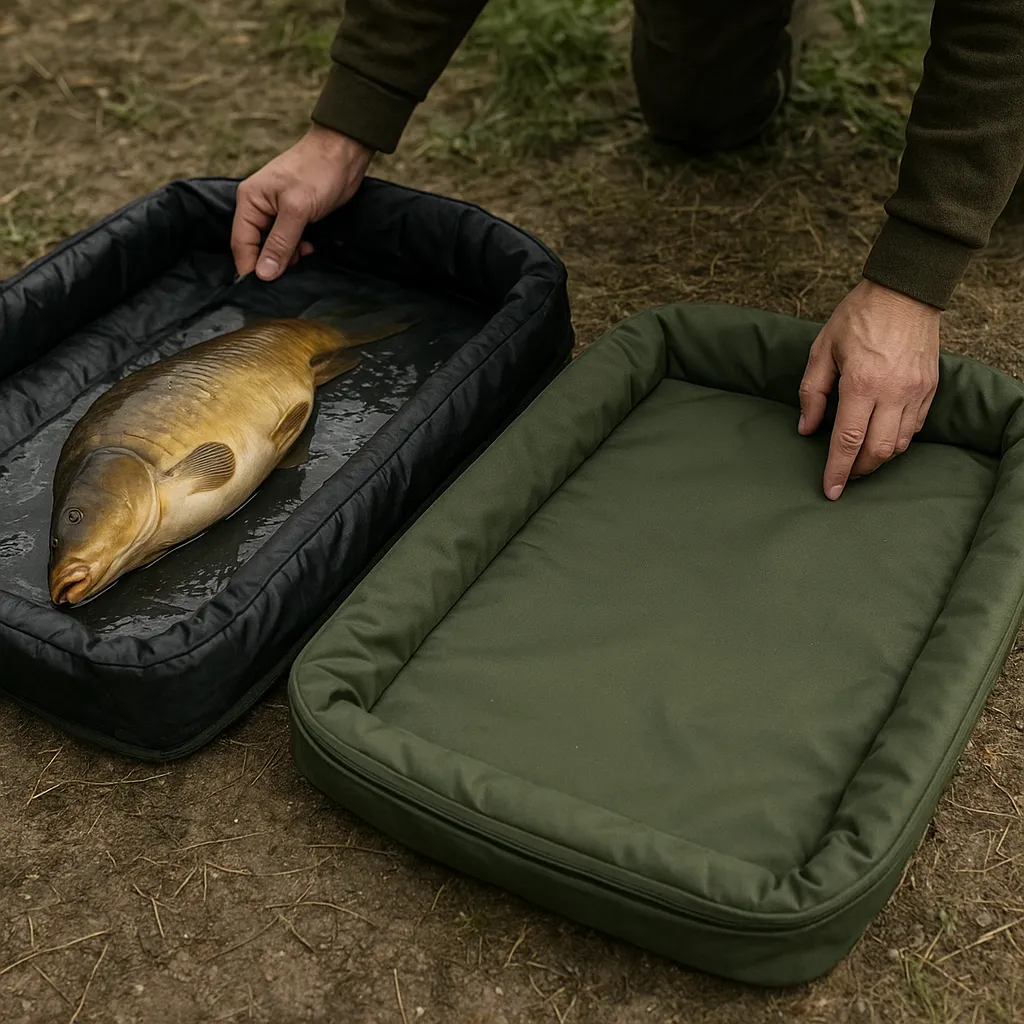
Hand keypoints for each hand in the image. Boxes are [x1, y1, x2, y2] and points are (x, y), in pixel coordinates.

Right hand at [230, 124, 374, 280]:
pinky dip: (298, 250)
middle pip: (256, 248)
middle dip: (272, 264)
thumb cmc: (317, 171)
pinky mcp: (294, 218)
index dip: (251, 268)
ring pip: (274, 248)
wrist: (343, 153)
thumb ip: (280, 243)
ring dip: (289, 258)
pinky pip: (289, 243)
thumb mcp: (297, 209)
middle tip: (290, 277)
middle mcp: (258, 208)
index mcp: (250, 201)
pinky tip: (311, 248)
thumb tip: (263, 274)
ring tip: (305, 254)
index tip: (264, 290)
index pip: (241, 244)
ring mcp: (276, 214)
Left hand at [797, 279, 939, 499]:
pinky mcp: (931, 387)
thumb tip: (807, 428)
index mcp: (862, 383)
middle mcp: (893, 392)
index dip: (837, 470)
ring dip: (879, 458)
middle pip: (877, 450)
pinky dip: (898, 440)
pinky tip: (883, 437)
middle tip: (844, 475)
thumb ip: (812, 392)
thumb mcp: (822, 350)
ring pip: (900, 443)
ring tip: (861, 459)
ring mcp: (916, 391)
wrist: (905, 291)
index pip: (848, 440)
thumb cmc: (858, 316)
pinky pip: (916, 427)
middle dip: (859, 470)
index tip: (830, 491)